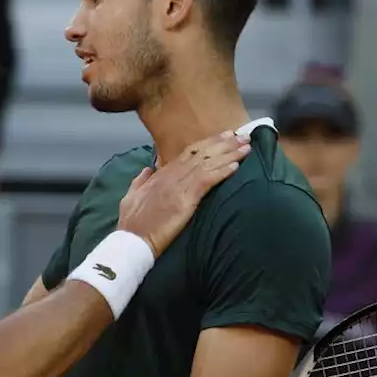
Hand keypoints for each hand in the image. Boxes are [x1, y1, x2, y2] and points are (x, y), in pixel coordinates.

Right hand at [117, 131, 249, 255]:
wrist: (131, 241)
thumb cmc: (131, 224)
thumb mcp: (130, 197)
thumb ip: (140, 181)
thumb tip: (148, 169)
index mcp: (161, 175)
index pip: (188, 153)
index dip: (208, 144)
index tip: (224, 136)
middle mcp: (171, 176)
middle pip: (201, 154)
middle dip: (223, 144)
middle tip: (242, 135)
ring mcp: (178, 187)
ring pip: (207, 164)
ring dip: (228, 154)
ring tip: (246, 147)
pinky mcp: (184, 201)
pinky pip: (206, 181)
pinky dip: (222, 172)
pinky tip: (235, 166)